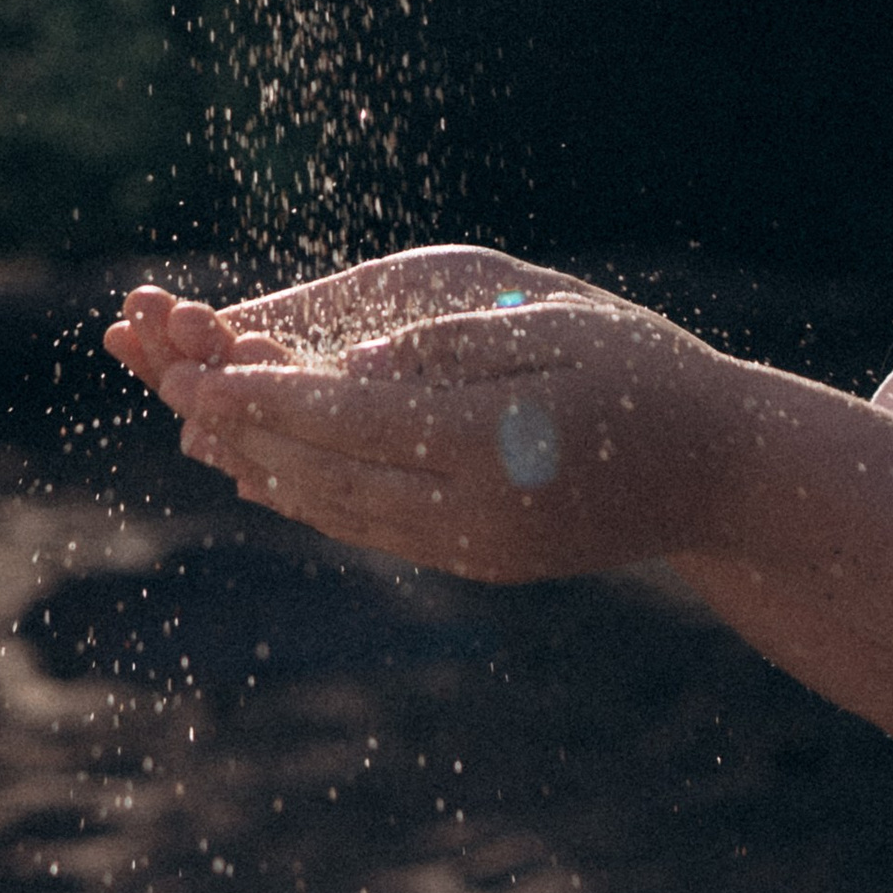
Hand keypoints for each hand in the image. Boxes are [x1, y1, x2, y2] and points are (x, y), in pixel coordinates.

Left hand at [108, 258, 739, 579]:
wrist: (723, 475)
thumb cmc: (644, 374)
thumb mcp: (550, 329)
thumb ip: (446, 350)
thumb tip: (344, 374)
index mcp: (487, 446)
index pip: (343, 421)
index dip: (260, 396)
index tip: (192, 372)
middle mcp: (470, 515)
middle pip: (324, 474)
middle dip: (243, 430)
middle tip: (169, 389)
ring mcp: (473, 550)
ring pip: (340, 511)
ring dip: (264, 468)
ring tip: (199, 430)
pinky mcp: (478, 563)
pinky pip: (374, 531)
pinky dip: (313, 499)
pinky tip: (274, 473)